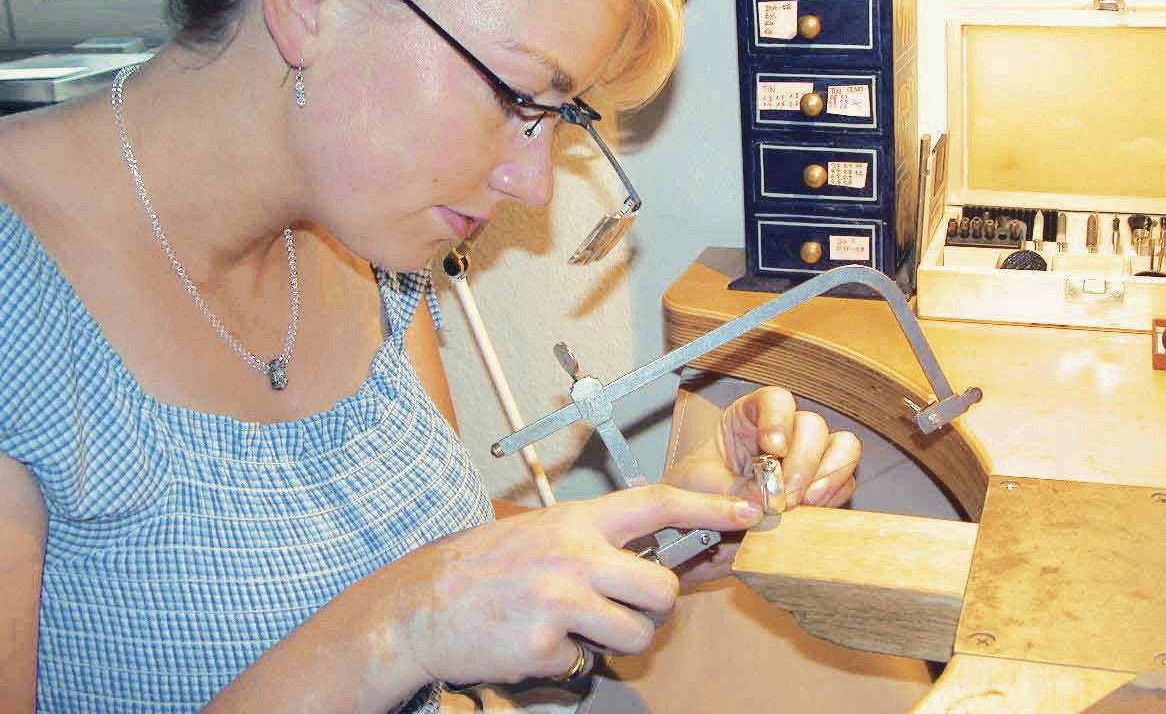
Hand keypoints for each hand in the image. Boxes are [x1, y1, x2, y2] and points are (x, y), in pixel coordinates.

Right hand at [367, 485, 762, 689]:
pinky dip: (566, 659)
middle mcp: (574, 555)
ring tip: (577, 628)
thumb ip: (593, 539)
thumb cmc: (483, 566)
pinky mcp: (545, 646)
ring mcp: (560, 601)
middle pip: (660, 587)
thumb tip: (651, 558)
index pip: (657, 502)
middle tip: (627, 610)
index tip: (747, 512)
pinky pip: (585, 662)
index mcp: (576, 520)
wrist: (418, 605)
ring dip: (618, 641)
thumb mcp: (542, 531)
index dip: (708, 506)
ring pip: (636, 634)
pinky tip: (533, 641)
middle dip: (656, 608)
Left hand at [663, 386, 860, 583]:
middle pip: (812, 425)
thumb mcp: (697, 487)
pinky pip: (844, 481)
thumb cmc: (694, 494)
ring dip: (827, 475)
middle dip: (803, 461)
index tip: (774, 448)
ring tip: (803, 503)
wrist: (699, 532)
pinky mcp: (821, 486)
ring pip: (841, 446)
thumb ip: (727, 490)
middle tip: (787, 495)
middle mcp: (783, 431)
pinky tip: (812, 512)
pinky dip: (833, 495)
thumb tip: (763, 500)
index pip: (775, 400)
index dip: (779, 419)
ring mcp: (807, 458)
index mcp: (749, 417)